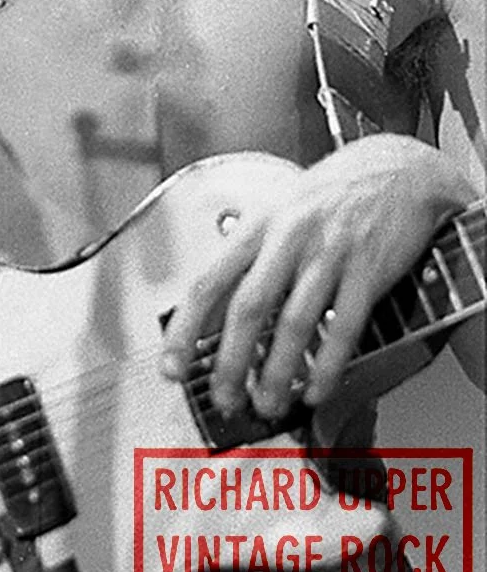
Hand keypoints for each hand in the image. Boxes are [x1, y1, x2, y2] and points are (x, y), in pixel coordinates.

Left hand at [160, 134, 474, 420]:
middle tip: (225, 399)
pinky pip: (344, 327)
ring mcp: (328, 254)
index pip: (209, 281)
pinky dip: (328, 365)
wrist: (399, 168)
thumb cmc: (335, 191)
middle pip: (248, 308)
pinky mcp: (368, 270)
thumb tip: (216, 300)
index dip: (185, 328)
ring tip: (268, 403)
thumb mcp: (282, 208)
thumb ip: (251, 250)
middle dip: (231, 362)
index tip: (172, 365)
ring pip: (294, 323)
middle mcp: (288, 238)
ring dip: (277, 373)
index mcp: (259, 224)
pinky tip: (315, 389)